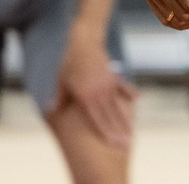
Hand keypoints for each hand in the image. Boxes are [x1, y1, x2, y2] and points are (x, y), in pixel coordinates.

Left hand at [53, 33, 137, 147]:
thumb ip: (59, 98)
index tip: (113, 144)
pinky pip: (123, 88)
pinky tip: (138, 100)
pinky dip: (130, 94)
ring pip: (118, 107)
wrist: (84, 43)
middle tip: (126, 145)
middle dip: (119, 132)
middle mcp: (99, 93)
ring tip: (131, 132)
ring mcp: (109, 85)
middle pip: (110, 117)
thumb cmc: (69, 63)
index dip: (106, 133)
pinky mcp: (113, 77)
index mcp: (86, 97)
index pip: (97, 120)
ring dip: (125, 120)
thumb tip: (51, 110)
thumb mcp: (61, 82)